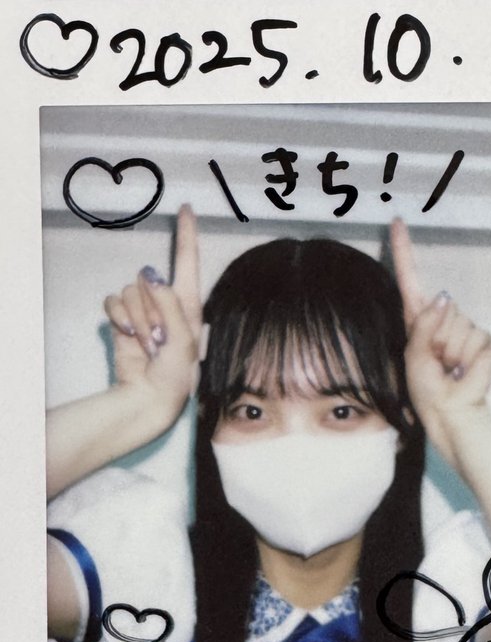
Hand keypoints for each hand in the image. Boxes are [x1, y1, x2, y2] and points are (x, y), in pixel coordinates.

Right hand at [103, 204, 201, 425]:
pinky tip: (128, 336)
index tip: (186, 208)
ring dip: (135, 319)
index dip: (187, 234)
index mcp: (189, 304)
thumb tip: (150, 275)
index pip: (187, 261)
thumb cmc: (175, 375)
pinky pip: (113, 301)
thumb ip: (169, 305)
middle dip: (149, 308)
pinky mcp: (123, 319)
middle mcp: (166, 302)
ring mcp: (143, 310)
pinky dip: (118, 318)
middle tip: (159, 339)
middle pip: (148, 278)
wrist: (149, 397)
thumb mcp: (182, 341)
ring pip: (129, 290)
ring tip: (147, 344)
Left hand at [390, 218, 490, 464]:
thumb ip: (424, 324)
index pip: (410, 278)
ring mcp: (465, 327)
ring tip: (447, 368)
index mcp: (418, 320)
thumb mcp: (414, 355)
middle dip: (434, 337)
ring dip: (449, 350)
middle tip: (435, 362)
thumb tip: (445, 299)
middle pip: (440, 306)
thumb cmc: (426, 389)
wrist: (450, 412)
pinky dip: (466, 356)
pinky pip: (474, 337)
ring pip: (457, 323)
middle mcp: (442, 319)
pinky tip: (463, 370)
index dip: (404, 250)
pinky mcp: (483, 340)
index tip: (397, 221)